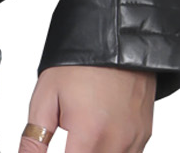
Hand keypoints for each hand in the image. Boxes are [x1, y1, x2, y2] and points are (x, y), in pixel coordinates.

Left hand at [20, 65, 155, 151]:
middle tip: (69, 141)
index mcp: (89, 134)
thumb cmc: (79, 63)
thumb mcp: (46, 96)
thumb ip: (34, 138)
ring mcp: (135, 141)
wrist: (115, 37)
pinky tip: (98, 136)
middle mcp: (117, 143)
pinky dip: (110, 151)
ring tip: (82, 136)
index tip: (60, 147)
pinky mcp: (144, 136)